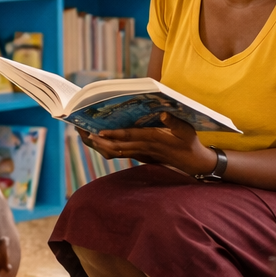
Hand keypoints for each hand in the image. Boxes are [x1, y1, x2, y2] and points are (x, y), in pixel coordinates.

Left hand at [79, 114, 215, 174]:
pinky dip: (108, 149)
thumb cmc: (189, 143)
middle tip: (83, 133)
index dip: (113, 135)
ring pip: (116, 152)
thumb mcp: (186, 130)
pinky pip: (120, 154)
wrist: (192, 162)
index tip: (98, 132)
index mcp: (152, 139)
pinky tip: (98, 142)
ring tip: (86, 136)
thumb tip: (164, 114)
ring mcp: (140, 153)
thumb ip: (175, 122)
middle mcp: (143, 148)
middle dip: (99, 141)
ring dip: (100, 146)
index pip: (129, 137)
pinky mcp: (140, 155)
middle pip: (116, 146)